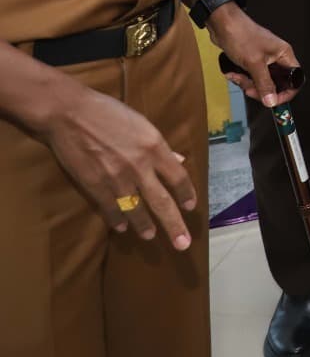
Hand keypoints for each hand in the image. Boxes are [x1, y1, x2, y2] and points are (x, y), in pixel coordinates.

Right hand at [42, 83, 197, 249]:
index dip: (187, 194)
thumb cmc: (109, 112)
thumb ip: (161, 146)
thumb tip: (178, 160)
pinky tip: (122, 228)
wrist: (70, 114)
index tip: (192, 206)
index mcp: (155, 147)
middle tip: (183, 244)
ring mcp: (116, 178)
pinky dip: (117, 220)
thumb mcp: (142, 124)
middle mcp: (140, 166)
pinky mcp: (94, 185)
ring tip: (151, 236)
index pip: (178, 177)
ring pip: (136, 209)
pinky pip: (111, 208)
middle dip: (174, 225)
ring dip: (145, 226)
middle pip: (162, 201)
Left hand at [208, 4, 300, 107]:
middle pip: (276, 83)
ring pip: (262, 81)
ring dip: (248, 83)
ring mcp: (264, 59)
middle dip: (261, 89)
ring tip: (238, 77)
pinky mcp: (252, 60)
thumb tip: (271, 100)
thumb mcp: (254, 64)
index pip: (294, 80)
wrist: (222, 24)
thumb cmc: (241, 34)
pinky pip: (251, 76)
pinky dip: (241, 78)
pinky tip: (233, 73)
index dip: (285, 93)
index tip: (273, 101)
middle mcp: (276, 57)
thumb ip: (264, 84)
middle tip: (251, 89)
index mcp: (284, 55)